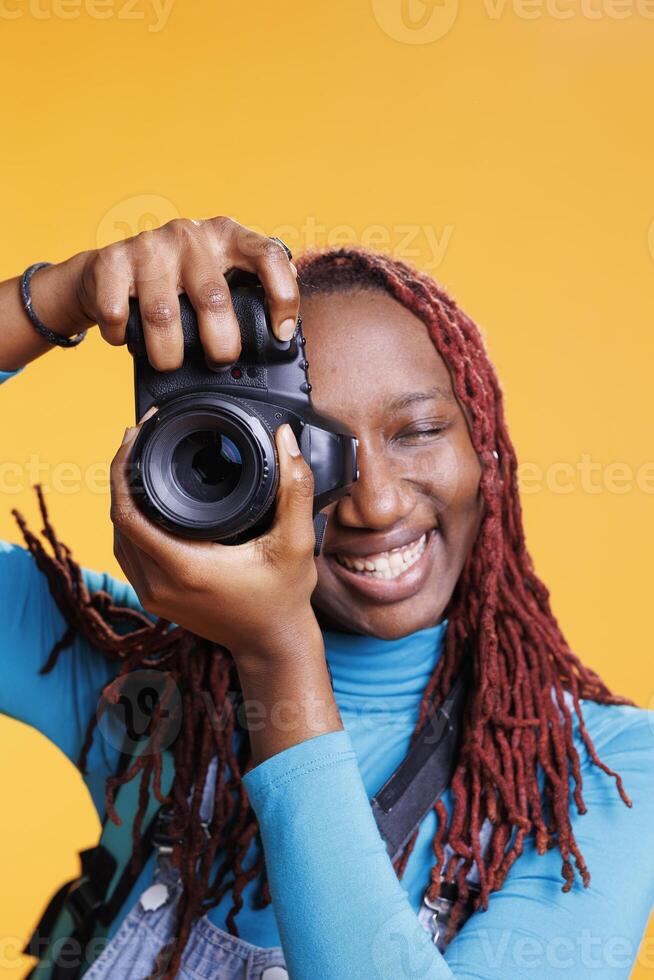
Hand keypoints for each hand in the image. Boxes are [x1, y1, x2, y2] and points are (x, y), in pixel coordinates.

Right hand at [0, 217, 298, 371]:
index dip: (282, 297)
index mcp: (227, 236)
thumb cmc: (175, 281)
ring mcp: (150, 246)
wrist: (106, 269)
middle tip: (218, 361)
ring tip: (170, 363)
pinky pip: (118, 312)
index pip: (269, 256)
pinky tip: (127, 340)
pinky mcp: (111, 260)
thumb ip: (247, 293)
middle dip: (221, 345)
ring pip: (163, 314)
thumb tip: (282, 336)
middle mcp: (191, 236)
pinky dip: (123, 337)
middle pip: (214, 298)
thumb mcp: (217, 275)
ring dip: (169, 353)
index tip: (280, 333)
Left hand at [110, 418, 321, 668]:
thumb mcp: (296, 542)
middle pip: (117, 519)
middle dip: (122, 475)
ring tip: (139, 464)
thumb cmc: (284, 598)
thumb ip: (296, 488)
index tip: (137, 435)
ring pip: (118, 537)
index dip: (123, 467)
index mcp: (185, 567)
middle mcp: (160, 584)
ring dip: (123, 500)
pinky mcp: (155, 600)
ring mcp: (154, 595)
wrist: (273, 646)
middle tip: (140, 439)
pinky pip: (128, 554)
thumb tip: (285, 438)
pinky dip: (130, 525)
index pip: (128, 511)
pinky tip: (143, 504)